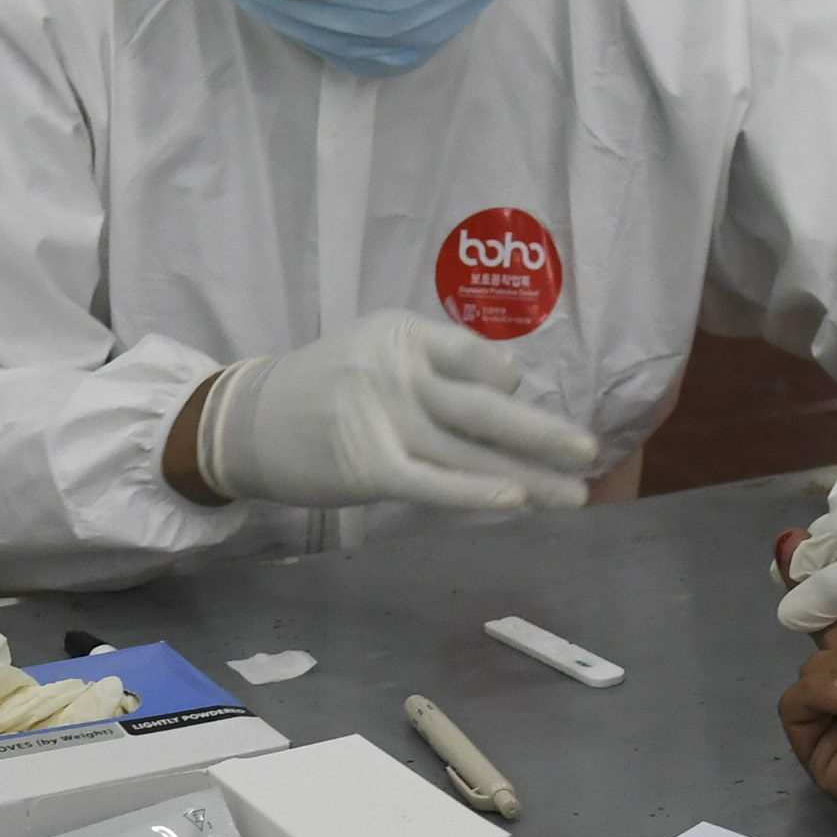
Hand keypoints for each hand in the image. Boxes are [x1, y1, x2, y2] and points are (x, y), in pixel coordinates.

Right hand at [197, 311, 604, 513]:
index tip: (523, 392)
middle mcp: (398, 373)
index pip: (472, 353)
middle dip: (542, 432)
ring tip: (576, 494)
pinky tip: (518, 501)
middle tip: (590, 451)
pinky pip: (436, 483)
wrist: (247, 421)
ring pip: (471, 451)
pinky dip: (478, 493)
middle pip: (484, 405)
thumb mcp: (377, 351)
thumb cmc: (322, 388)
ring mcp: (384, 420)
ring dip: (529, 475)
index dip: (504, 376)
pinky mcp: (370, 467)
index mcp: (403, 336)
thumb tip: (508, 378)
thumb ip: (437, 361)